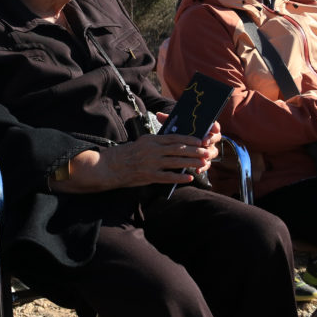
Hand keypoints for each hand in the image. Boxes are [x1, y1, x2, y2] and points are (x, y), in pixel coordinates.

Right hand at [55, 118, 217, 192]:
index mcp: (150, 140)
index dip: (188, 139)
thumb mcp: (141, 143)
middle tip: (207, 152)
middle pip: (178, 149)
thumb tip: (173, 145)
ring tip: (202, 163)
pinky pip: (167, 177)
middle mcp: (152, 150)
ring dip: (191, 163)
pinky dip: (179, 178)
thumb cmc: (126, 155)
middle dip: (194, 151)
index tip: (200, 140)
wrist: (110, 166)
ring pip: (176, 162)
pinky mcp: (148, 176)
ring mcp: (151, 163)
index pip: (173, 137)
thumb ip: (156, 144)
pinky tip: (189, 178)